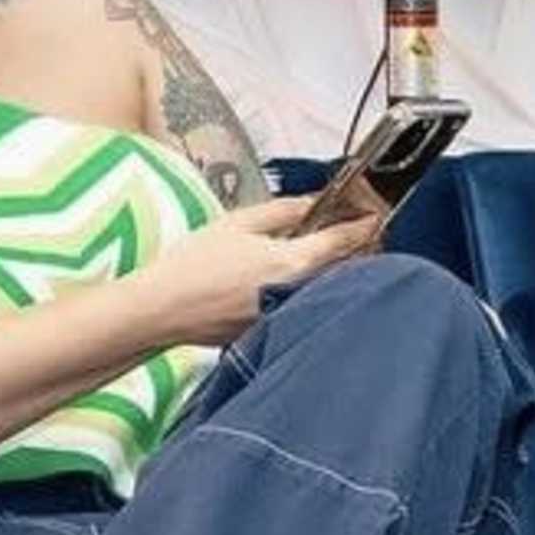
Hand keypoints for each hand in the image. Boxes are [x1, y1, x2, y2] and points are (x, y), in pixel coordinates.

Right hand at [153, 191, 386, 342]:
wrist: (160, 310)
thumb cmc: (192, 266)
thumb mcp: (238, 223)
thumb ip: (283, 211)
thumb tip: (313, 202)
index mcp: (292, 262)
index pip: (344, 241)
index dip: (365, 225)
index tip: (374, 215)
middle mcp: (298, 293)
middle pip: (347, 269)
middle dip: (359, 249)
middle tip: (359, 229)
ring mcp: (287, 316)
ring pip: (328, 289)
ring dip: (340, 271)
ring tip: (332, 252)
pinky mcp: (273, 331)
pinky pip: (306, 306)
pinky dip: (314, 291)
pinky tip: (299, 280)